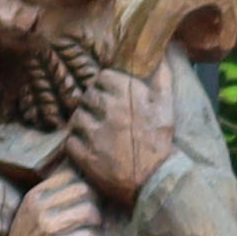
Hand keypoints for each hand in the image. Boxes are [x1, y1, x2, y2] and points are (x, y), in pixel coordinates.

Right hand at [0, 170, 102, 235]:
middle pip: (86, 191)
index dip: (85, 192)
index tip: (83, 208)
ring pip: (91, 213)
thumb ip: (56, 198)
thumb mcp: (35, 216)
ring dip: (95, 228)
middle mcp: (39, 207)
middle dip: (93, 208)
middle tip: (90, 226)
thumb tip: (90, 181)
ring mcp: (47, 226)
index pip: (73, 177)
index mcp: (35, 196)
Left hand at [54, 62, 173, 208]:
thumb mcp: (166, 106)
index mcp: (129, 96)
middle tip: (102, 118)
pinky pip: (70, 140)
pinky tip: (88, 148)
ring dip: (82, 123)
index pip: (103, 77)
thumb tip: (161, 54)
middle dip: (93, 105)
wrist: (155, 181)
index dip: (104, 86)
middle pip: (87, 96)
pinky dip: (76, 144)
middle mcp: (111, 111)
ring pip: (76, 117)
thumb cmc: (160, 142)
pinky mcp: (85, 155)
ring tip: (94, 133)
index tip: (109, 96)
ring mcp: (96, 134)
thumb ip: (163, 77)